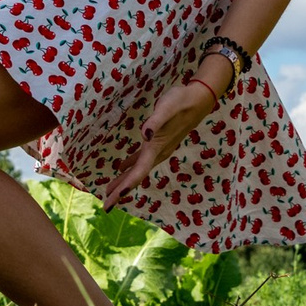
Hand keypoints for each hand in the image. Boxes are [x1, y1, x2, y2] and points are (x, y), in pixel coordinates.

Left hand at [100, 74, 227, 206]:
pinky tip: (121, 168)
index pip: (138, 172)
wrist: (199, 99)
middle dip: (120, 191)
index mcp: (156, 147)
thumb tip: (145, 134)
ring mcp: (159, 149)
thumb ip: (155, 121)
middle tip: (106, 206)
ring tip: (109, 191)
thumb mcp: (167, 107)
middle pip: (136, 176)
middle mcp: (158, 152)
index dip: (124, 187)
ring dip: (123, 181)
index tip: (111, 201)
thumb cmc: (181, 101)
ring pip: (137, 170)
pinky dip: (130, 166)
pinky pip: (140, 160)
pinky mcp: (158, 142)